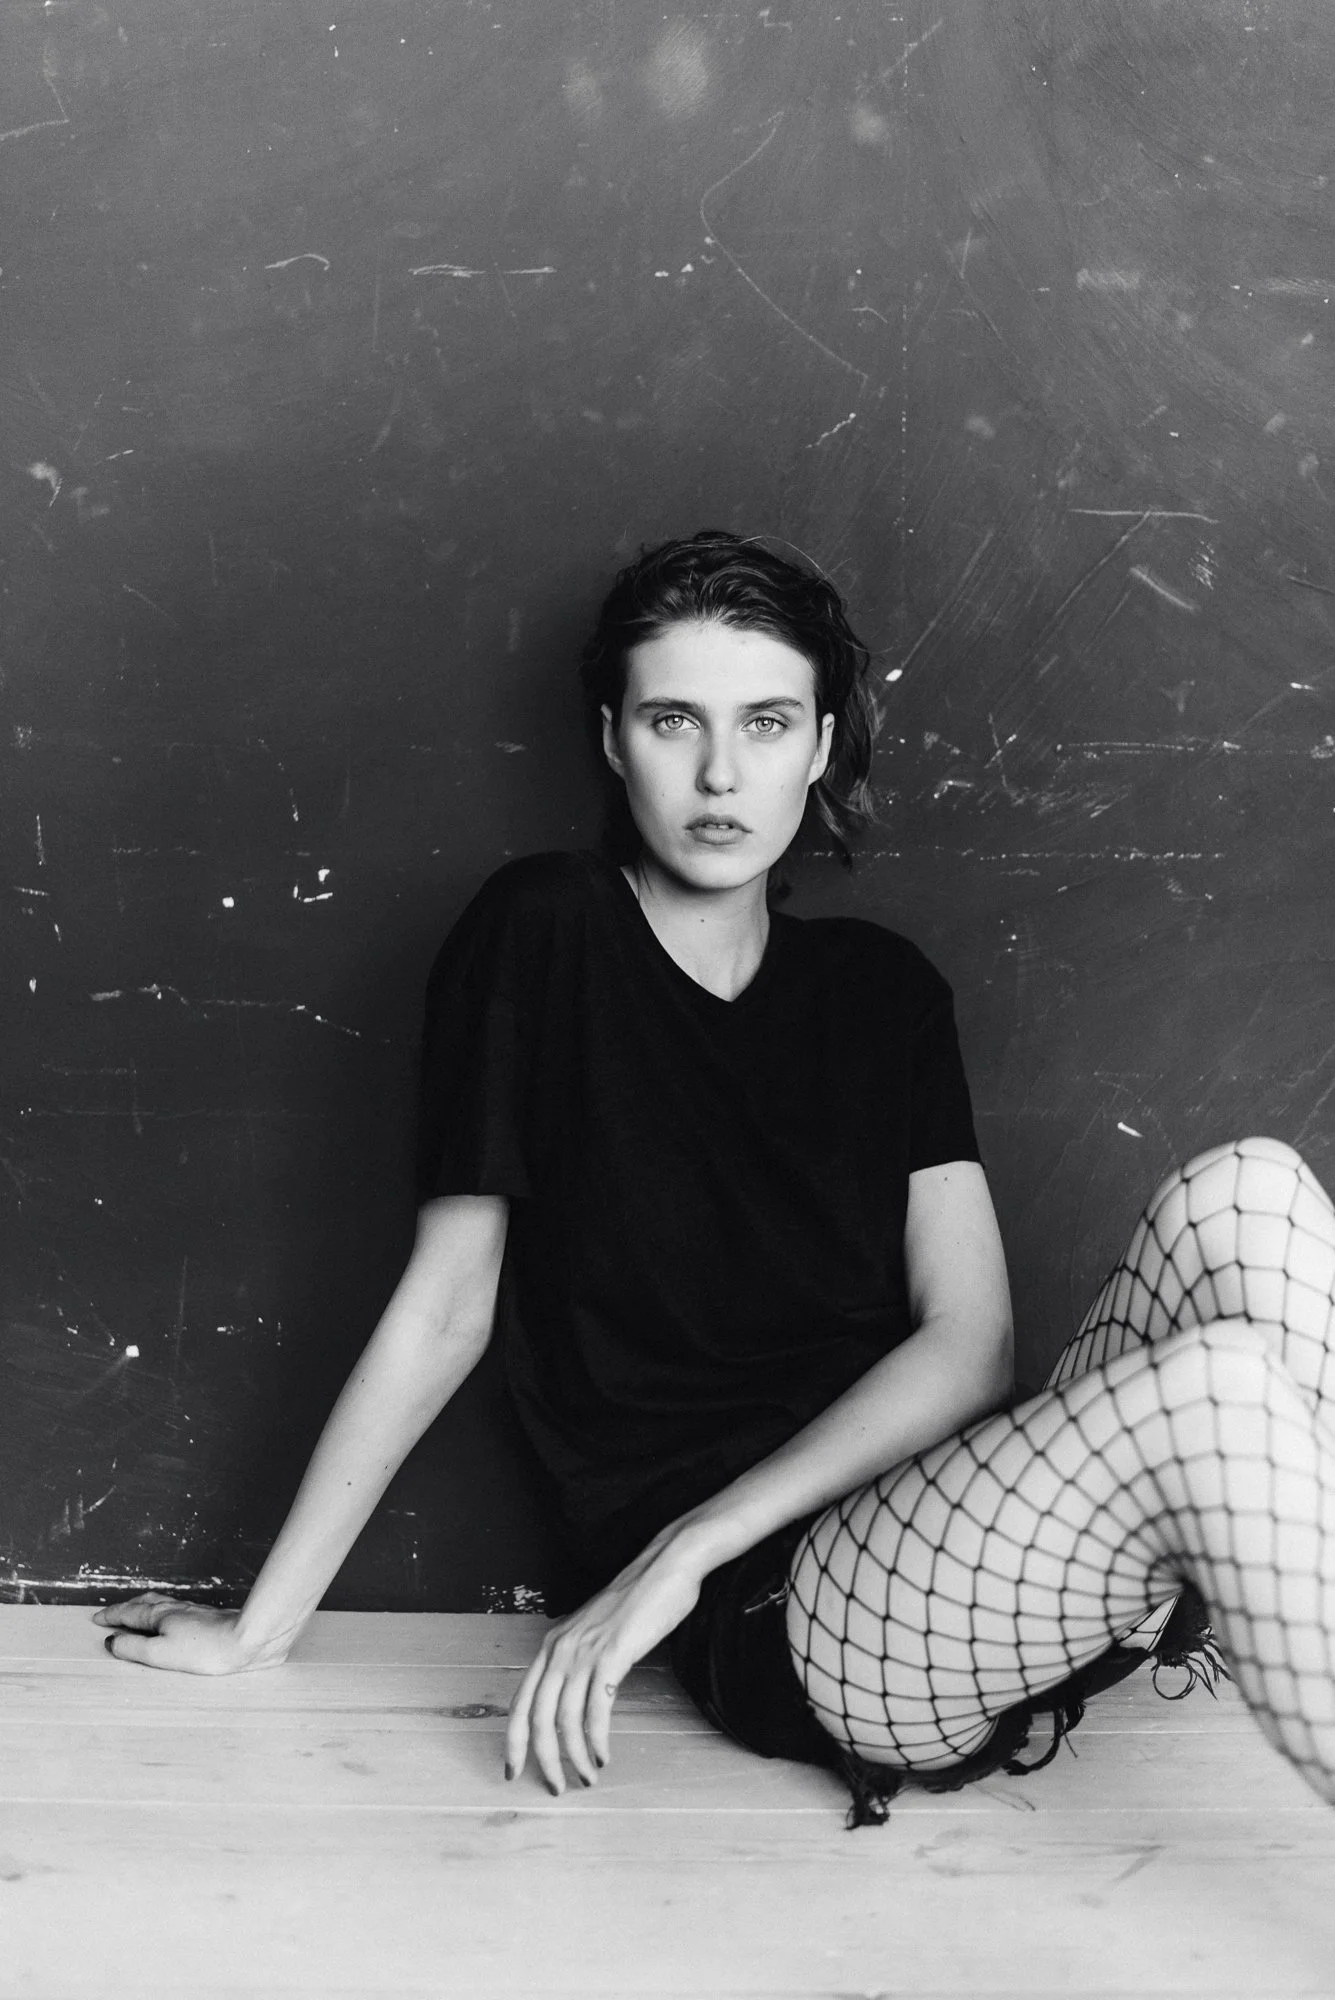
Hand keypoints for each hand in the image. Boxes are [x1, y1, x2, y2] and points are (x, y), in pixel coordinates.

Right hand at [92, 1593, 278, 1674]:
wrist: (248, 1639)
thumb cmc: (206, 1649)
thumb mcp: (160, 1654)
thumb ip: (134, 1648)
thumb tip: (112, 1641)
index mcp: (160, 1616)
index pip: (128, 1614)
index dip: (111, 1617)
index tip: (98, 1619)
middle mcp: (175, 1609)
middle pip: (144, 1603)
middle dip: (126, 1608)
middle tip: (112, 1613)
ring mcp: (192, 1612)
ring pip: (161, 1604)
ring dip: (144, 1607)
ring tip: (137, 1612)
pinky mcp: (207, 1619)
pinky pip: (175, 1611)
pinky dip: (163, 1612)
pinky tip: (172, 1619)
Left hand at [504, 1543, 702, 1794]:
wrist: (665, 1569)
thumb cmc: (636, 1600)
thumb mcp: (594, 1630)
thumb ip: (578, 1656)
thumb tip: (574, 1692)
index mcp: (551, 1644)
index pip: (520, 1702)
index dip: (513, 1740)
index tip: (512, 1770)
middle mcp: (560, 1649)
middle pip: (538, 1718)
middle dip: (544, 1759)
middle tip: (556, 1787)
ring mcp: (585, 1652)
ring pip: (565, 1719)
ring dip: (575, 1756)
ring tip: (587, 1777)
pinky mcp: (612, 1655)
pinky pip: (597, 1710)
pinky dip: (597, 1739)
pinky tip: (603, 1755)